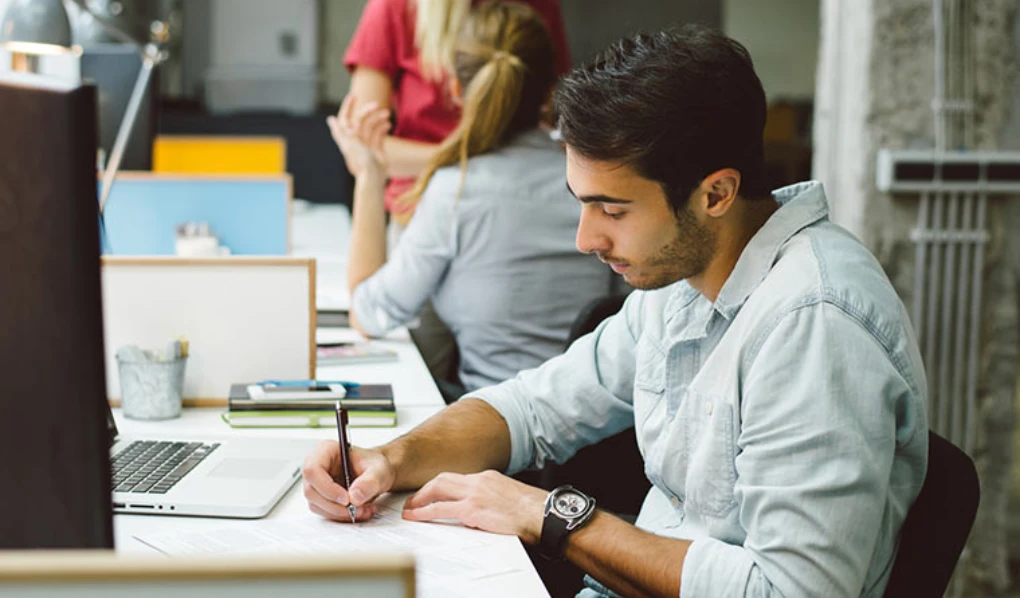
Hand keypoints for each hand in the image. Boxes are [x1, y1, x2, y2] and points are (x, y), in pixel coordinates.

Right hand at [302, 440, 396, 521]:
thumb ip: (369, 482)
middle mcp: (317, 466)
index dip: (326, 487)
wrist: (377, 474)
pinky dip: (341, 516)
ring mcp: (317, 483)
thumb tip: (355, 497)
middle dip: (335, 506)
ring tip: (364, 510)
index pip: (313, 470)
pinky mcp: (320, 497)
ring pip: (317, 504)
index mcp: (326, 450)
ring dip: (340, 513)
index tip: (346, 499)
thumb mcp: (379, 470)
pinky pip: (324, 512)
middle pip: (311, 491)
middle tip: (358, 509)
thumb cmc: (375, 465)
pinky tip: (359, 511)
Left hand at [327, 94, 390, 177]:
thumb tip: (330, 119)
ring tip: (387, 114)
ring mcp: (366, 144)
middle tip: (377, 105)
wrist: (372, 175)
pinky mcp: (377, 149)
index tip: (354, 96)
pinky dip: (383, 128)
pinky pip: (379, 134)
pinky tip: (388, 125)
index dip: (347, 107)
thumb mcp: (348, 143)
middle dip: (368, 111)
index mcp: (347, 137)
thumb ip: (341, 131)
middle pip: (360, 119)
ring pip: (371, 125)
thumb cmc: (359, 159)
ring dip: (378, 118)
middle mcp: (356, 139)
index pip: (345, 118)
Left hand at [401, 470, 548, 543]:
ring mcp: (475, 494)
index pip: (457, 478)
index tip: (431, 492)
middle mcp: (479, 481)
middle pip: (443, 478)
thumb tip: (478, 514)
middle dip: (425, 489)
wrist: (544, 514)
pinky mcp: (473, 509)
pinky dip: (424, 511)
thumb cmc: (532, 511)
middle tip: (413, 500)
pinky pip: (441, 508)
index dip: (440, 485)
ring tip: (409, 509)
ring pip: (438, 489)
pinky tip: (416, 516)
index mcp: (488, 477)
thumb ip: (490, 500)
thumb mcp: (508, 498)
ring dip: (420, 499)